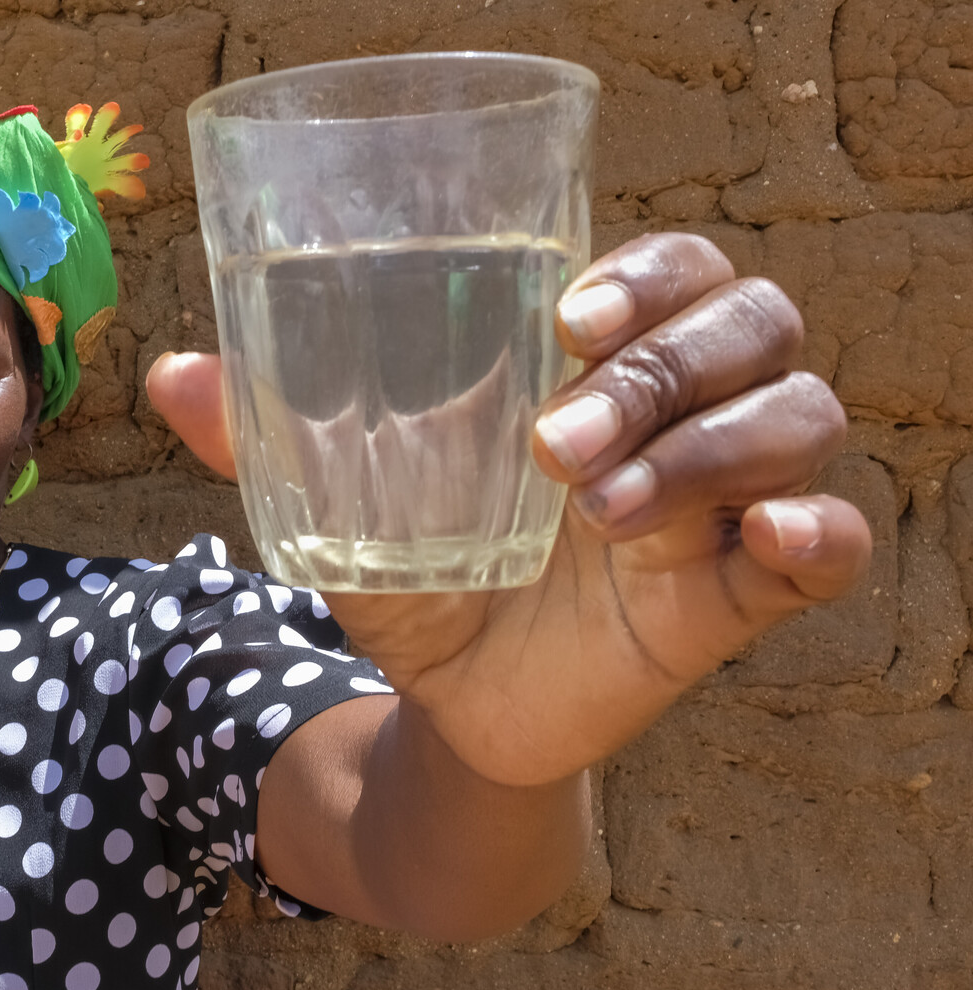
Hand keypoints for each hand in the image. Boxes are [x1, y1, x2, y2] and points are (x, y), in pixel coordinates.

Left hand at [148, 233, 871, 786]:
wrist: (447, 709)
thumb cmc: (413, 581)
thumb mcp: (341, 510)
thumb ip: (262, 439)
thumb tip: (166, 374)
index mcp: (589, 373)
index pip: (675, 272)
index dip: (652, 272)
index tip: (569, 317)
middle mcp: (669, 421)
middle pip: (753, 327)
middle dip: (664, 372)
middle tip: (558, 449)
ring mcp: (713, 506)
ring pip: (797, 416)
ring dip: (714, 449)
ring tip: (602, 516)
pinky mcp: (735, 594)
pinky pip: (832, 542)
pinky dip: (819, 532)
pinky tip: (764, 541)